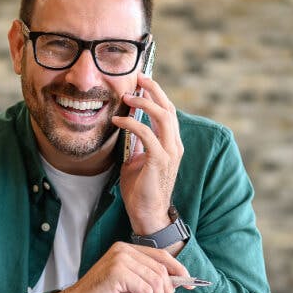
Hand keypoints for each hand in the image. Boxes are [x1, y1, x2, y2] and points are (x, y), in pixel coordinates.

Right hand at [41, 242, 191, 292]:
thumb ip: (150, 282)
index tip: (191, 286)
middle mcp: (124, 250)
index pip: (162, 256)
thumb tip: (177, 284)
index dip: (179, 270)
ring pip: (156, 281)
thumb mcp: (133, 289)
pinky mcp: (117, 272)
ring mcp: (120, 259)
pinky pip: (146, 290)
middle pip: (161, 270)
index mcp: (128, 249)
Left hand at [111, 74, 183, 239]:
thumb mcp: (137, 159)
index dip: (156, 94)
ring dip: (144, 103)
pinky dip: (132, 124)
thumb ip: (137, 142)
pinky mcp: (160, 161)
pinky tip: (118, 121)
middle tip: (137, 78)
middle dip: (153, 90)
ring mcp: (169, 152)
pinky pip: (147, 135)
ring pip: (163, 117)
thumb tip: (128, 126)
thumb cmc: (141, 189)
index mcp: (171, 143)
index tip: (141, 82)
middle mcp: (174, 145)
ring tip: (126, 97)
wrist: (147, 214)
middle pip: (168, 108)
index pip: (168, 111)